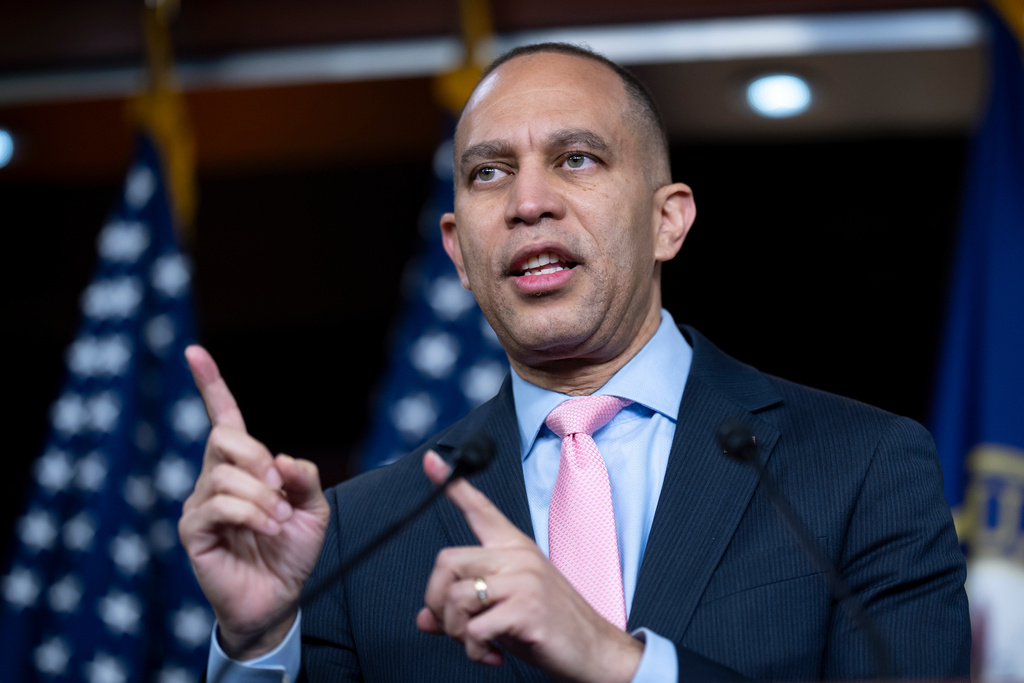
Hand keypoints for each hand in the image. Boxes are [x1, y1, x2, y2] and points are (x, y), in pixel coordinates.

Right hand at [178, 345, 329, 658]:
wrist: (279, 598)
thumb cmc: (291, 552)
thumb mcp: (313, 509)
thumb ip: (304, 477)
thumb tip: (281, 458)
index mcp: (243, 468)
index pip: (224, 419)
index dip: (210, 385)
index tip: (194, 353)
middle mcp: (215, 479)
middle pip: (225, 438)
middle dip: (259, 459)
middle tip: (281, 490)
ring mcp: (201, 504)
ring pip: (225, 475)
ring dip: (263, 498)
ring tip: (278, 522)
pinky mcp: (193, 531)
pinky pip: (217, 504)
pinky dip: (250, 513)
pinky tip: (267, 530)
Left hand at [415, 452, 643, 682]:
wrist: (595, 650)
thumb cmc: (549, 627)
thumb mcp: (502, 610)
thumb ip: (464, 609)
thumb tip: (425, 619)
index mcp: (514, 548)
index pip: (480, 509)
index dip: (451, 485)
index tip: (432, 459)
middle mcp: (518, 556)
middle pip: (447, 561)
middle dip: (438, 602)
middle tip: (456, 627)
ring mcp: (525, 580)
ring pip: (456, 597)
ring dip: (456, 631)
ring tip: (476, 644)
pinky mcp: (529, 609)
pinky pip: (475, 629)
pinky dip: (474, 650)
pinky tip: (492, 654)